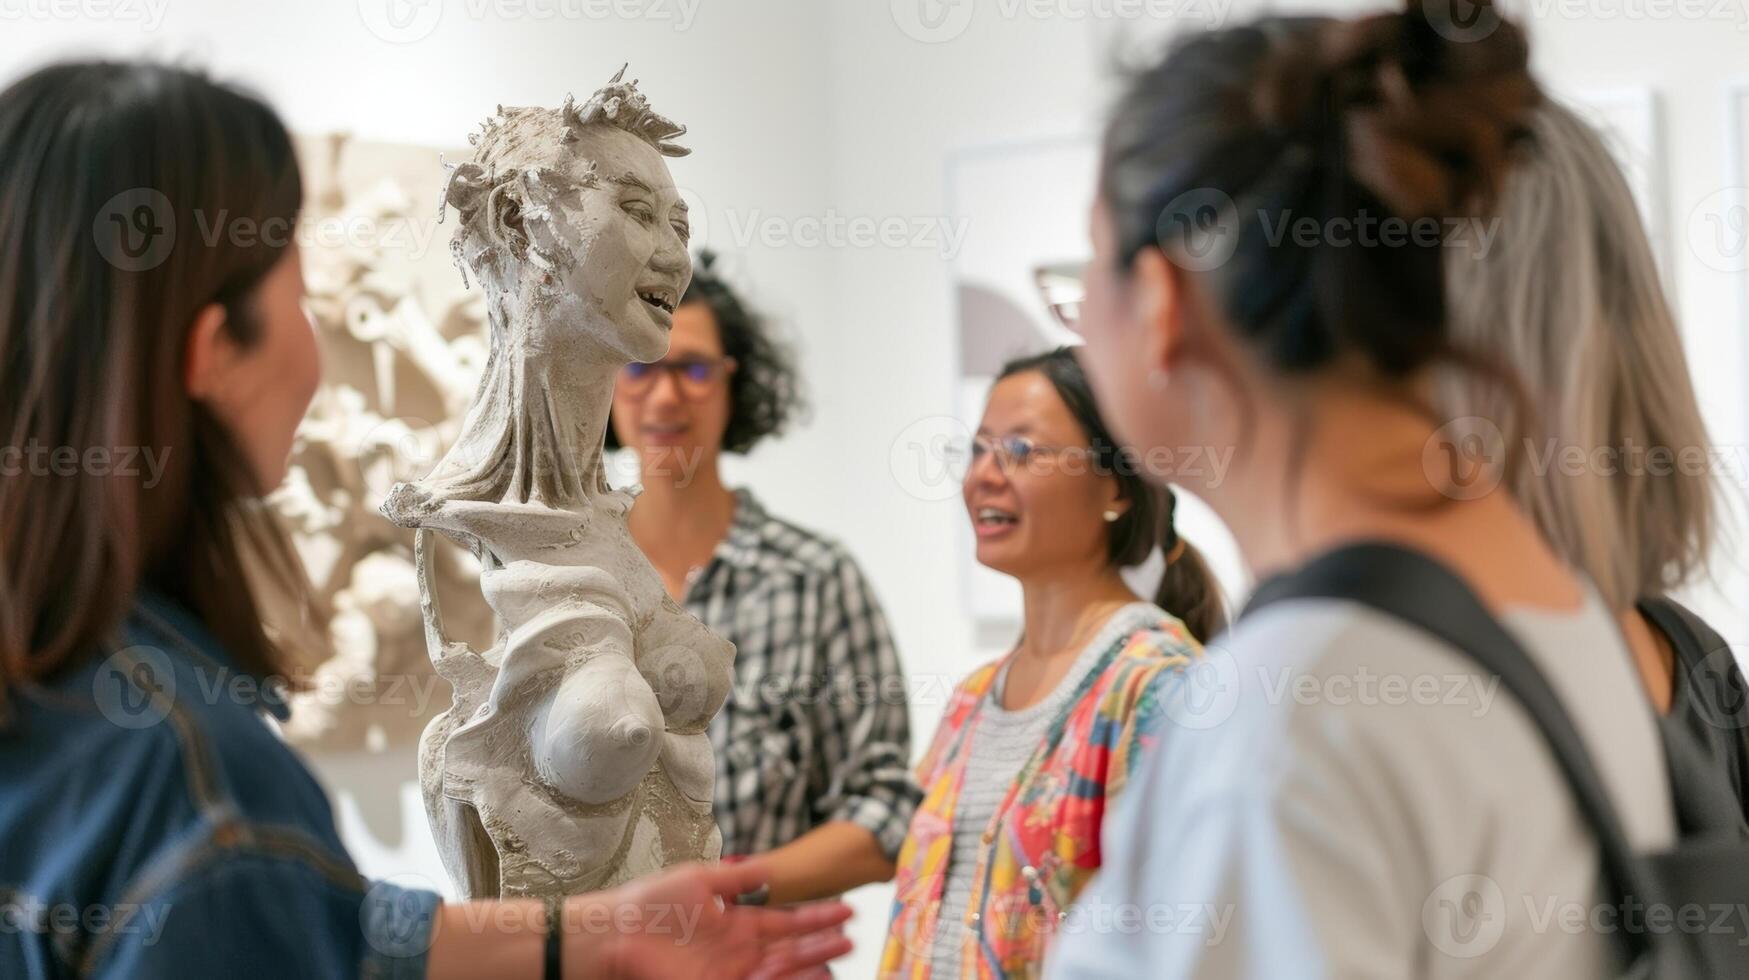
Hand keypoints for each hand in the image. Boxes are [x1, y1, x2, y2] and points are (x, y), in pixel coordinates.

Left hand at [564, 859, 852, 979]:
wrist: (618, 931)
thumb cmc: (651, 903)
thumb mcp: (700, 880)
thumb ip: (737, 879)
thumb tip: (767, 868)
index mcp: (736, 923)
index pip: (785, 921)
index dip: (815, 917)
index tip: (844, 909)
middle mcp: (739, 950)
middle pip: (790, 948)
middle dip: (821, 943)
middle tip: (852, 937)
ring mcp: (731, 971)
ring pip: (781, 969)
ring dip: (810, 962)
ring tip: (840, 953)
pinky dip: (785, 978)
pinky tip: (806, 972)